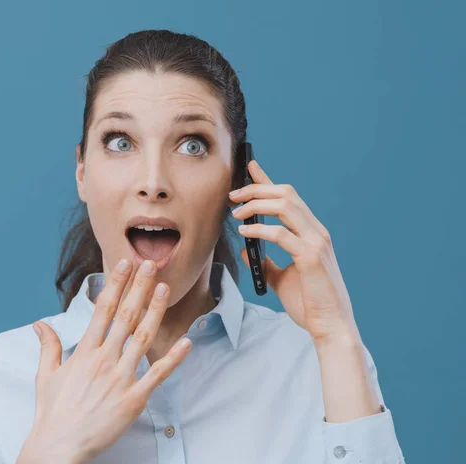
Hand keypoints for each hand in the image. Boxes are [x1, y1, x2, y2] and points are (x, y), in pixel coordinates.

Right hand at [18, 259, 192, 463]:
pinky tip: (186, 342)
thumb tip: (39, 323)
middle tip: (151, 264)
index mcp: (85, 351)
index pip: (102, 309)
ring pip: (142, 338)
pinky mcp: (133, 400)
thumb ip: (48, 346)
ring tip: (165, 288)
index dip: (116, 283)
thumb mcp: (45, 375)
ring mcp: (120, 379)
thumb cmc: (53, 411)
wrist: (58, 446)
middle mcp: (104, 360)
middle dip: (139, 287)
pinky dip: (172, 359)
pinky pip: (157, 375)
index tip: (125, 263)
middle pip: (125, 316)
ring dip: (155, 311)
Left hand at [229, 159, 359, 344]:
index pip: (288, 198)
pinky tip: (245, 234)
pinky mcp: (311, 257)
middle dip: (257, 189)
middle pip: (286, 194)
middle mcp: (316, 232)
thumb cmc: (310, 304)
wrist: (330, 326)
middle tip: (233, 195)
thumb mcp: (281, 279)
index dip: (267, 180)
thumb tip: (247, 252)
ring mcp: (316, 242)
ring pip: (285, 206)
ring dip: (256, 205)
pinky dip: (260, 230)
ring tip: (236, 213)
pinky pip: (281, 234)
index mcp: (311, 233)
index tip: (250, 167)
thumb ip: (266, 263)